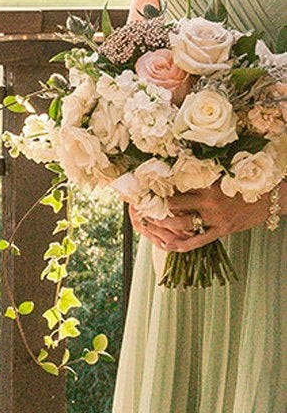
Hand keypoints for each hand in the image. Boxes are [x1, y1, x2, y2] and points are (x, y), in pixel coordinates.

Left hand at [130, 181, 279, 253]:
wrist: (273, 197)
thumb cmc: (246, 182)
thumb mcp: (225, 173)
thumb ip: (203, 173)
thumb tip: (177, 168)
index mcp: (209, 181)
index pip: (177, 183)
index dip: (158, 186)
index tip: (141, 185)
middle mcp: (210, 200)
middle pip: (173, 204)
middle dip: (155, 206)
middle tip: (139, 207)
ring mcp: (215, 218)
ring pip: (181, 224)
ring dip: (162, 225)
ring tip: (148, 224)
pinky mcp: (221, 231)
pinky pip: (196, 241)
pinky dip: (179, 245)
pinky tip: (165, 245)